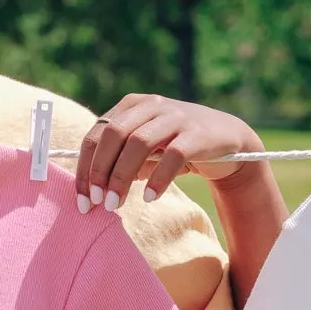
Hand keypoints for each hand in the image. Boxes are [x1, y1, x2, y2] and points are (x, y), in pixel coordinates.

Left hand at [73, 93, 262, 213]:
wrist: (228, 139)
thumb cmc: (176, 147)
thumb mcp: (145, 150)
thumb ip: (120, 160)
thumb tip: (91, 189)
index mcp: (131, 105)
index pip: (97, 133)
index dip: (85, 167)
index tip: (82, 198)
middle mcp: (151, 105)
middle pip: (113, 134)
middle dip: (100, 171)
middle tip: (97, 202)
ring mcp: (175, 116)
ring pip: (139, 142)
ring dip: (122, 176)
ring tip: (116, 204)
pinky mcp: (197, 133)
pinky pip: (173, 155)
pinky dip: (157, 178)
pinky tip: (149, 197)